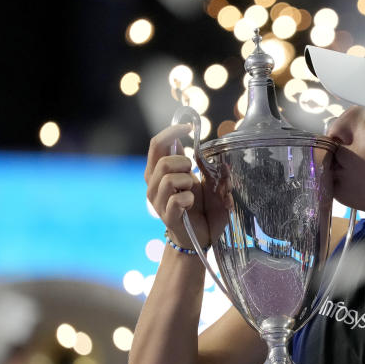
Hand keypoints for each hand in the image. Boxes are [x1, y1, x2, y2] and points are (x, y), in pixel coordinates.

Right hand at [145, 124, 232, 247]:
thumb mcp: (206, 182)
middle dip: (184, 163)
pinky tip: (191, 204)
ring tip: (193, 190)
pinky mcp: (167, 216)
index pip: (156, 145)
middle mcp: (153, 185)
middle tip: (193, 173)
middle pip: (163, 162)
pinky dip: (189, 199)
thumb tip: (211, 154)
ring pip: (168, 179)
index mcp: (158, 172)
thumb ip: (205, 167)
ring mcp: (158, 202)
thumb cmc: (200, 206)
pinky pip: (176, 200)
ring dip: (188, 181)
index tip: (189, 127)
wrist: (200, 236)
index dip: (171, 132)